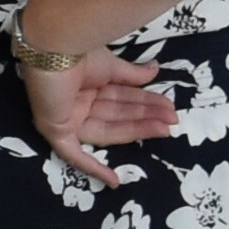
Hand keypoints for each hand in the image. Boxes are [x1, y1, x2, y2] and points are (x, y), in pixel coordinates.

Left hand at [23, 52, 176, 185]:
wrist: (55, 47)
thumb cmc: (80, 50)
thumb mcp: (111, 65)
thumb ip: (132, 75)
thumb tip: (156, 70)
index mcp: (89, 85)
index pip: (121, 99)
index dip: (146, 103)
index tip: (169, 107)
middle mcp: (78, 102)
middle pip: (116, 116)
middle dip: (145, 117)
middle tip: (172, 120)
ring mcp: (66, 118)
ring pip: (105, 132)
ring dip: (136, 131)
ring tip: (164, 129)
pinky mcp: (55, 130)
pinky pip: (73, 155)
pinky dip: (92, 168)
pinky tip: (113, 181)